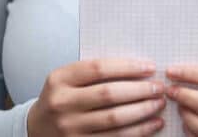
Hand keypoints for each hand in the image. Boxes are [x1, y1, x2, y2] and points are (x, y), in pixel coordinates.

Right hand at [27, 59, 164, 135]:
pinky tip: (153, 124)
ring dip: (143, 111)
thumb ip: (96, 70)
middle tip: (160, 87)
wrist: (37, 128)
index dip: (128, 67)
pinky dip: (138, 131)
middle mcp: (61, 103)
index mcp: (59, 79)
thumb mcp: (69, 78)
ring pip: (114, 119)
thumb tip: (141, 67)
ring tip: (160, 104)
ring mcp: (68, 127)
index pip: (99, 68)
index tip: (150, 67)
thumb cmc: (63, 97)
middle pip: (109, 94)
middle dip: (140, 90)